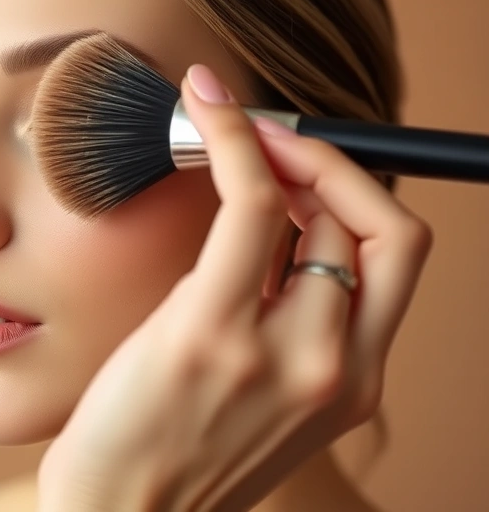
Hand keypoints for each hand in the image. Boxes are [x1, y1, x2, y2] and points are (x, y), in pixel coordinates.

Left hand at [38, 65, 432, 510]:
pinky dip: (235, 139)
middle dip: (331, 165)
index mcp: (352, 385)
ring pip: (313, 208)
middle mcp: (335, 368)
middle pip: (381, 226)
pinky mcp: (211, 331)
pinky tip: (205, 107)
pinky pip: (249, 203)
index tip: (304, 168)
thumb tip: (270, 228)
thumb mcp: (254, 399)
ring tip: (230, 139)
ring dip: (275, 152)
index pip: (394, 259)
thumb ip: (280, 323)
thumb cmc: (168, 455)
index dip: (355, 196)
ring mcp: (281, 352)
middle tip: (273, 142)